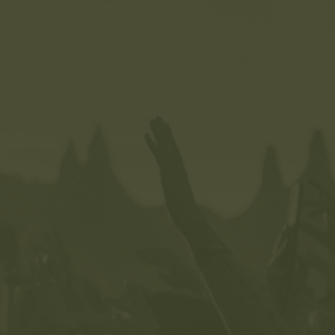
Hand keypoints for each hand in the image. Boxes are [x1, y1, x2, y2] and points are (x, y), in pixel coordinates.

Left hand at [144, 119, 219, 247]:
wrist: (189, 217)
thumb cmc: (185, 214)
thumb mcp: (178, 204)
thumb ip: (176, 201)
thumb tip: (174, 208)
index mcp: (179, 172)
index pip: (173, 152)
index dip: (168, 139)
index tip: (165, 127)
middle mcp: (177, 167)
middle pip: (169, 145)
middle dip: (163, 131)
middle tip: (157, 117)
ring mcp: (173, 169)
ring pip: (165, 146)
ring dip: (158, 132)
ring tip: (153, 119)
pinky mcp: (168, 173)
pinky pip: (159, 156)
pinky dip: (152, 145)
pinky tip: (145, 134)